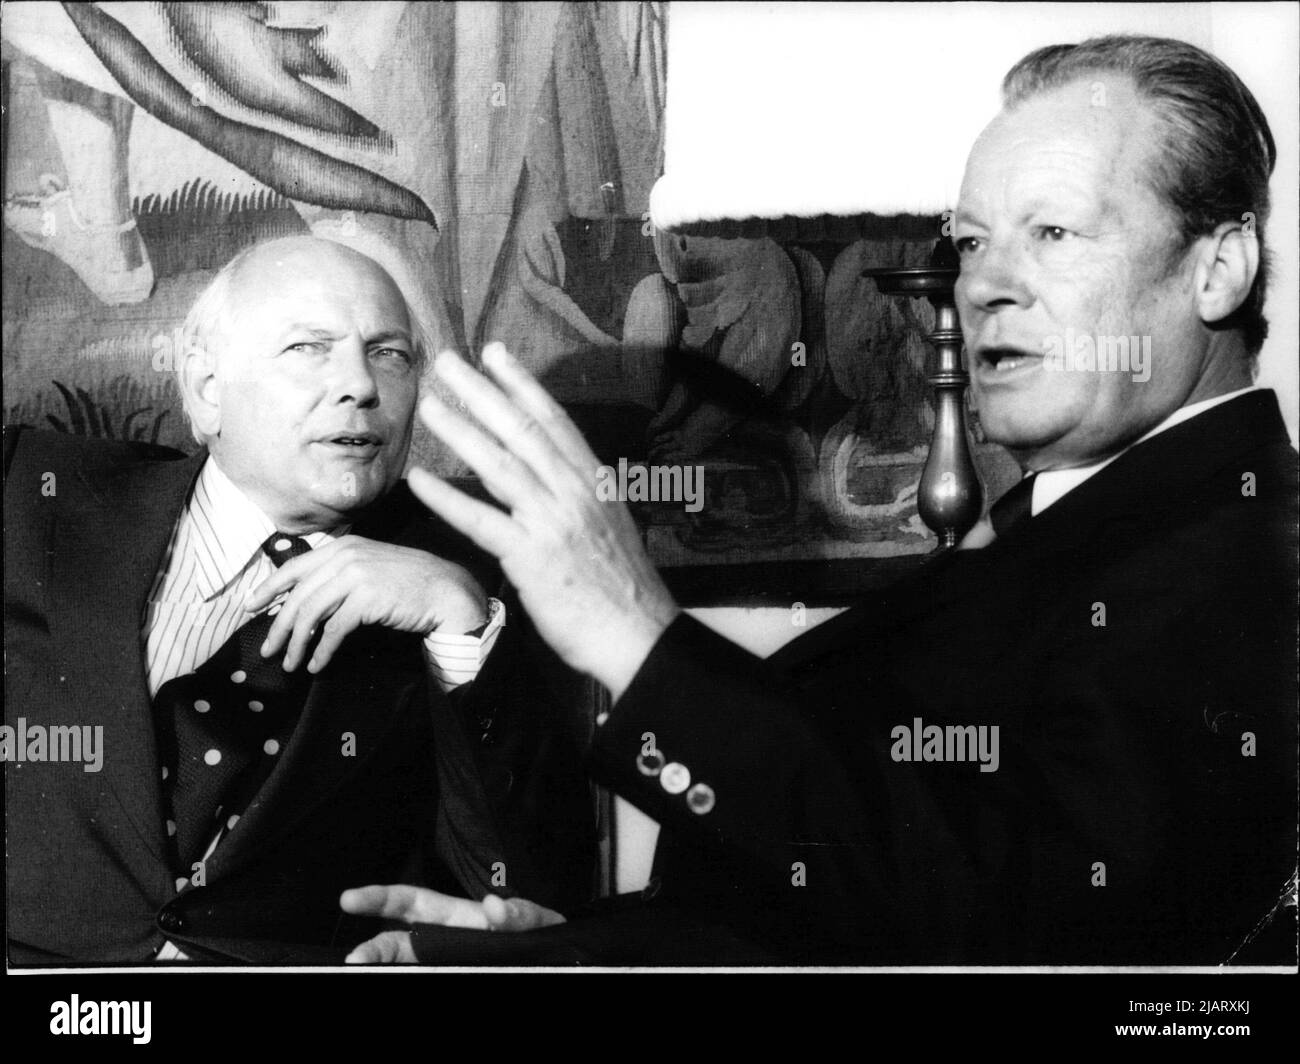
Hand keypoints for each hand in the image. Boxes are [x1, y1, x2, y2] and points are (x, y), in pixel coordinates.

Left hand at [244, 536, 486, 672]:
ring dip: (296, 644)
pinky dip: (321, 651)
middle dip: (278, 626)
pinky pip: (333, 630)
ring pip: (310, 613)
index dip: (269, 588)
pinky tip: (318, 665)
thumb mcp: (371, 567)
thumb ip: (341, 574)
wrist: (447, 590)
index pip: (295, 566)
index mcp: (344, 546)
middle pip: (298, 594)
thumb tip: (307, 600)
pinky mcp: (366, 598)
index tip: (252, 606)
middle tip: (267, 649)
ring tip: (289, 664)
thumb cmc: (411, 583)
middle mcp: (346, 556)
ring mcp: (356, 575)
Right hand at [340, 884, 564, 962]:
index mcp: (457, 918)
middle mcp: (443, 945)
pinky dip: (413, 985)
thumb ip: (518, 913)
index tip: (349, 899)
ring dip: (388, 970)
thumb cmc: (538, 937)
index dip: (380, 899)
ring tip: (368, 975)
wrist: (556, 966)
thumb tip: (493, 906)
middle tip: (352, 959)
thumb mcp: (534, 920)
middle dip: (373, 949)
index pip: (412, 903)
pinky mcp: (455, 984)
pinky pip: (427, 984)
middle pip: (397, 944)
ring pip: (406, 970)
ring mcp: (447, 967)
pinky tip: (396, 984)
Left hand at [407, 343, 679, 700]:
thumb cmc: (624, 589)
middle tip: (447, 361)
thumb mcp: (610, 527)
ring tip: (429, 405)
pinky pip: (480, 521)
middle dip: (482, 391)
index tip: (496, 354)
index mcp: (595, 483)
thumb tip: (548, 480)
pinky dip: (446, 499)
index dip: (522, 384)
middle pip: (521, 430)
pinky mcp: (531, 558)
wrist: (639, 636)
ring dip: (460, 431)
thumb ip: (579, 498)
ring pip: (498, 464)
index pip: (554, 421)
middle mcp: (575, 493)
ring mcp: (552, 523)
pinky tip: (420, 481)